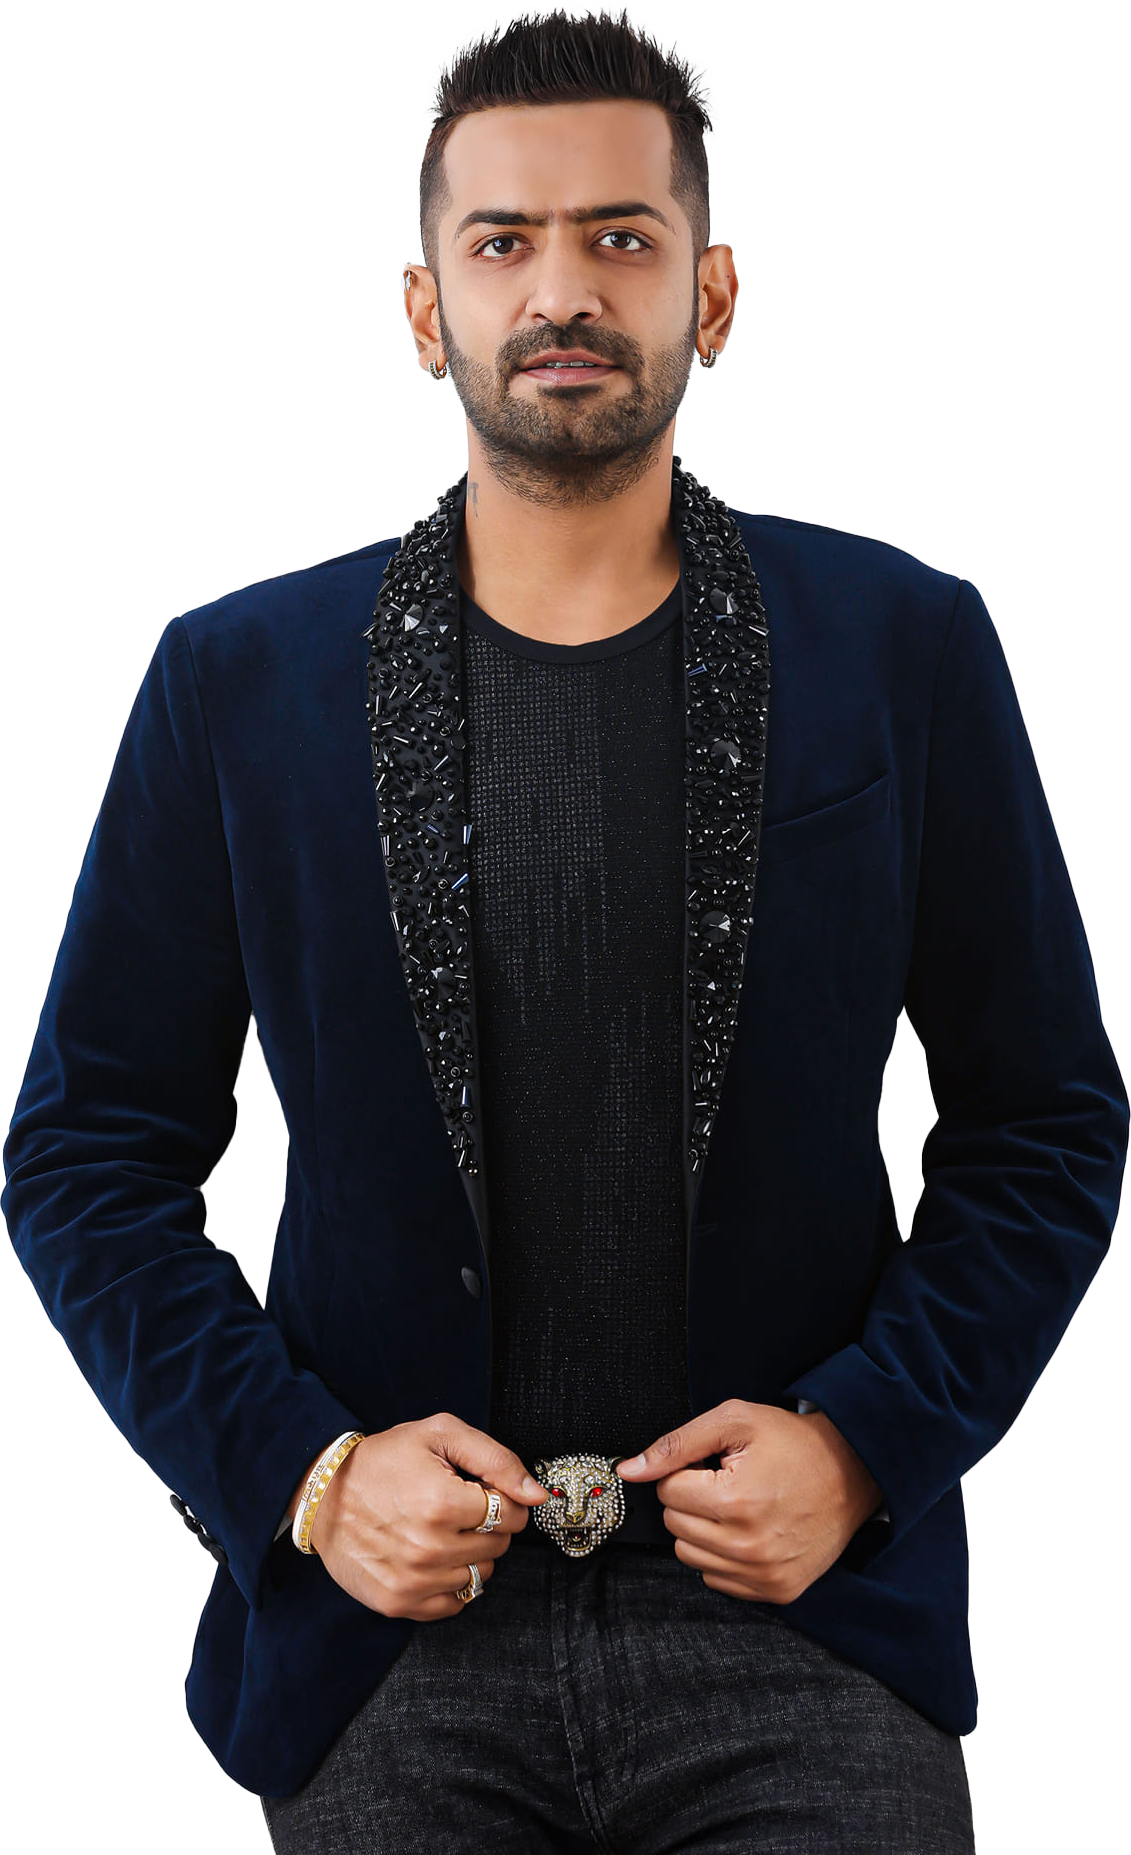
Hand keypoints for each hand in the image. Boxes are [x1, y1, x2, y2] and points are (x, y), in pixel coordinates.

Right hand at [294, 1414, 548, 1620]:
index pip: (513, 1514)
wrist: (324, 1494)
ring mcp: (414, 1582)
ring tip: (440, 1530)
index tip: (479, 1491)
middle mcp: (430, 1549)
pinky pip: (454, 1604)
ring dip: (470, 1554)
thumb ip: (497, 1460)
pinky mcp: (398, 1604)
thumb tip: (537, 1495)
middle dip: (488, 1525)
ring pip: (480, 1576)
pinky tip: (432, 1557)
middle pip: (498, 1547)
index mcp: (444, 1504)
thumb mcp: (440, 1435)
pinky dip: (452, 1582)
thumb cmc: (384, 1460)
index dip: (502, 1498)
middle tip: (456, 1508)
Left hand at [615, 1399, 883, 1603]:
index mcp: (735, 1501)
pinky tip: (749, 1531)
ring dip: (703, 1530)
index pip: (669, 1492)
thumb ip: (675, 1444)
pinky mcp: (777, 1592)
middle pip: (676, 1526)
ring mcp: (764, 1575)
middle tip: (728, 1481)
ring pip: (691, 1556)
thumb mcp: (734, 1422)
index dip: (687, 1471)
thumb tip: (628, 1470)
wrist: (854, 1471)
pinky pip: (717, 1580)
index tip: (715, 1464)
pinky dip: (723, 1556)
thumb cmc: (792, 1442)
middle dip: (692, 1500)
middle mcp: (748, 1546)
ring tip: (738, 1506)